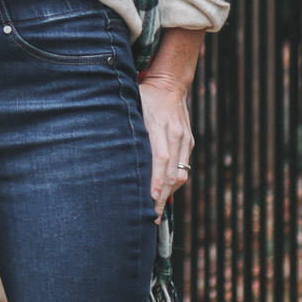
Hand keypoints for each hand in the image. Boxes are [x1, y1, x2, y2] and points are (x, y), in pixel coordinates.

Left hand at [139, 75, 192, 214]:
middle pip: (172, 171)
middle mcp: (174, 133)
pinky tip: (164, 193)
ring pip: (181, 172)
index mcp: (157, 124)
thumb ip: (126, 132)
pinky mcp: (189, 141)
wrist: (170, 83)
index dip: (156, 181)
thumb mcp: (132, 108)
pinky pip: (184, 167)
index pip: (160, 159)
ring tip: (156, 211)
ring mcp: (184, 138)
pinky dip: (174, 182)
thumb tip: (112, 158)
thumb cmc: (143, 97)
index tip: (150, 200)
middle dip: (162, 196)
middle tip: (151, 217)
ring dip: (169, 193)